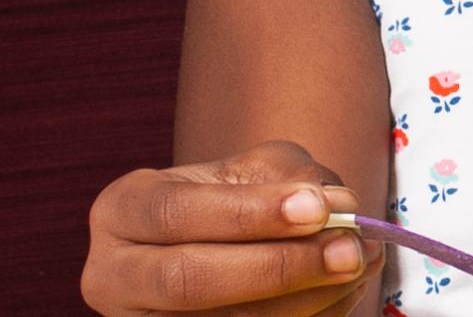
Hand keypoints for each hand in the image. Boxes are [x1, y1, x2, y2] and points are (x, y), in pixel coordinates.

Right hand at [82, 141, 383, 316]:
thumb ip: (288, 178)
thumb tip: (339, 206)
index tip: (318, 206)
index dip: (248, 213)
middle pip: (188, 279)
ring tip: (356, 267)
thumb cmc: (228, 202)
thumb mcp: (247, 172)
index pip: (176, 212)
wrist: (210, 246)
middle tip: (348, 248)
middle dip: (277, 266)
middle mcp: (116, 275)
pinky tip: (340, 295)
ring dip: (301, 301)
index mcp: (123, 211)